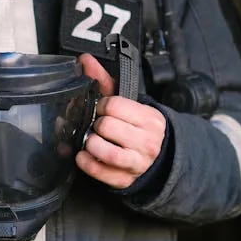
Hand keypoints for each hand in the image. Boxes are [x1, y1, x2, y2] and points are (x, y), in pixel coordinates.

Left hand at [76, 54, 165, 189]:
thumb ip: (105, 82)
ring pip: (105, 151)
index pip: (115, 105)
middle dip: (96, 124)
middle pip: (107, 126)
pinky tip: (84, 155)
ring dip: (90, 144)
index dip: (102, 106)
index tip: (103, 110)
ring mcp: (136, 163)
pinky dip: (86, 162)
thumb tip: (85, 60)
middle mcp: (146, 142)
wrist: (157, 159)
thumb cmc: (137, 128)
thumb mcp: (128, 104)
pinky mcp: (124, 180)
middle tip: (97, 125)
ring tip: (91, 140)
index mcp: (149, 119)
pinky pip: (99, 171)